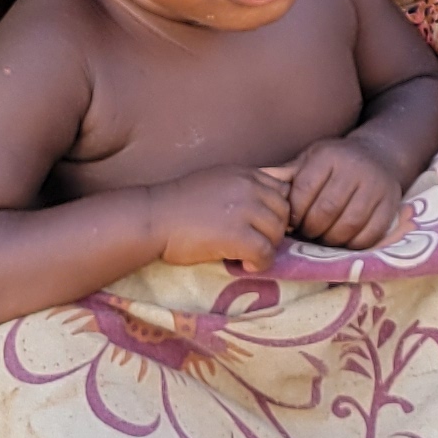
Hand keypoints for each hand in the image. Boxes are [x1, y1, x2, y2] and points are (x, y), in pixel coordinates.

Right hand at [144, 166, 296, 268]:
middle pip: (285, 212)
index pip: (283, 190)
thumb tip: (269, 203)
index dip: (276, 211)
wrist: (152, 217)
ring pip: (278, 233)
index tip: (261, 226)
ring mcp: (244, 209)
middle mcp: (249, 187)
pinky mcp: (237, 235)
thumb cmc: (178, 204)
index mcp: (246, 173)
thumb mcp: (217, 181)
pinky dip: (259, 263)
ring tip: (247, 254)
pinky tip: (244, 264)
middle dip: (273, 231)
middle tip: (254, 243)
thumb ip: (243, 187)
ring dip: (266, 248)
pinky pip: (265, 253)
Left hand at [275, 137, 411, 250]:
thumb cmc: (335, 162)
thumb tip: (258, 187)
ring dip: (331, 240)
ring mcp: (376, 186)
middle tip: (307, 234)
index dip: (294, 213)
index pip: (304, 191)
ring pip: (348, 225)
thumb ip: (287, 176)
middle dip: (311, 229)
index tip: (292, 222)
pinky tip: (344, 240)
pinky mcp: (391, 204)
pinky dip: (354, 244)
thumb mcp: (310, 160)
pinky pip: (370, 234)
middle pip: (326, 211)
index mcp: (329, 156)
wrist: (379, 155)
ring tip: (323, 239)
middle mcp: (354, 168)